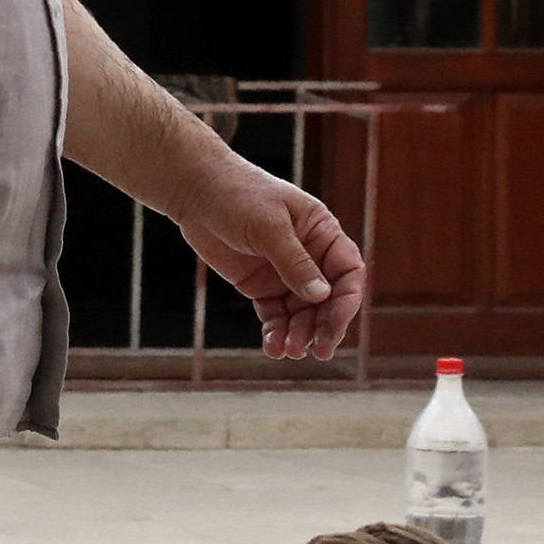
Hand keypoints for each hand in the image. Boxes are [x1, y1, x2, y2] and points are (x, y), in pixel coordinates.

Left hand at [168, 156, 369, 362]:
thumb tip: (322, 296)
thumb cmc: (238, 196)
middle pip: (327, 299)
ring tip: (290, 352)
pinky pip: (275, 314)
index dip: (346, 301)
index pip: (347, 273)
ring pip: (301, 312)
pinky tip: (273, 347)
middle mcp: (310, 256)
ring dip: (299, 333)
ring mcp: (285, 273)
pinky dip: (276, 331)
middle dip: (324, 326)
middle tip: (317, 351)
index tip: (335, 325)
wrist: (196, 191)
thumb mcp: (269, 226)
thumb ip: (294, 261)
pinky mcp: (261, 285)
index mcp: (323, 234)